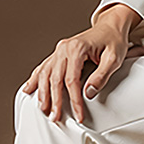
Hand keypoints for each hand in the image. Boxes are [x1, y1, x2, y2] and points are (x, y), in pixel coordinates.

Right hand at [23, 4, 138, 124]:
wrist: (110, 26)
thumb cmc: (113, 41)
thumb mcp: (114, 58)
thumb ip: (102, 76)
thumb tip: (88, 92)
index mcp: (77, 49)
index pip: (71, 80)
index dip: (74, 100)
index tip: (78, 115)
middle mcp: (64, 49)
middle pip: (55, 79)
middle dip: (54, 100)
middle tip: (55, 117)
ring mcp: (59, 50)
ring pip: (45, 73)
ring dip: (42, 93)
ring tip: (43, 109)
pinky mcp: (59, 53)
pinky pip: (43, 67)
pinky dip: (35, 79)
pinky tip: (29, 89)